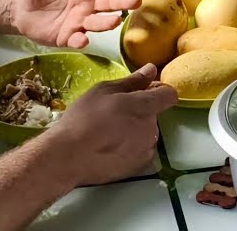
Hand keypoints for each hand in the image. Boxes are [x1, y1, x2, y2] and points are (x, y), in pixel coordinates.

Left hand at [12, 0, 147, 47]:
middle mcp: (87, 5)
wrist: (18, 7)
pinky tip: (82, 40)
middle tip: (137, 2)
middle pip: (110, 3)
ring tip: (115, 21)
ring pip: (97, 22)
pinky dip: (80, 41)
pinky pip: (76, 39)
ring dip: (106, 22)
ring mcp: (79, 22)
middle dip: (124, 3)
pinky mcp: (67, 37)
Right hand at [44, 64, 177, 185]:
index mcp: (145, 106)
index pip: (169, 94)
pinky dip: (130, 148)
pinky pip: (140, 151)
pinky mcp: (139, 166)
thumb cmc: (83, 119)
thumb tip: (152, 70)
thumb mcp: (104, 91)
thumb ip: (133, 81)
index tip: (142, 92)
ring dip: (134, 131)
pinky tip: (110, 148)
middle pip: (154, 114)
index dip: (158, 90)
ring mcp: (146, 149)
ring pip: (146, 133)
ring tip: (108, 134)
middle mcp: (151, 128)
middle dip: (139, 112)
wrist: (68, 157)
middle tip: (113, 115)